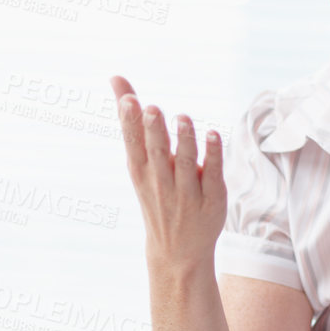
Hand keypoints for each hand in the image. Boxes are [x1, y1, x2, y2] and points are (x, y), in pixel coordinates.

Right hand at [109, 75, 225, 272]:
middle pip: (157, 154)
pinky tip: (213, 135)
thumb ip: (132, 121)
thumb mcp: (139, 163)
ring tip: (183, 118)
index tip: (129, 100)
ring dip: (185, 140)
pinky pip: (213, 174)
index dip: (130, 124)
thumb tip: (116, 79)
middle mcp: (161, 183)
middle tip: (153, 109)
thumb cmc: (156, 194)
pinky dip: (213, 155)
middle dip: (154, 132)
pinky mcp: (212, 200)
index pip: (133, 146)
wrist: (177, 252)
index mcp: (141, 173)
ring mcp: (187, 194)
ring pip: (186, 164)